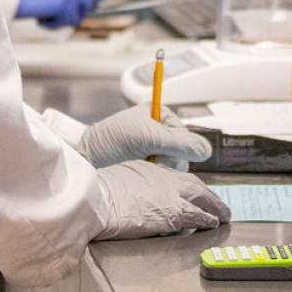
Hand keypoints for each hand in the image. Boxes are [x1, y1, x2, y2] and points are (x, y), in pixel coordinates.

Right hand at [14, 0, 101, 28]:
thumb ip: (58, 0)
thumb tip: (74, 13)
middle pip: (87, 1)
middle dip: (81, 12)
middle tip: (65, 18)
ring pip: (78, 14)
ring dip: (63, 20)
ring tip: (45, 16)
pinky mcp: (68, 1)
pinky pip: (68, 21)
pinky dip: (55, 24)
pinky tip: (41, 18)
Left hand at [77, 104, 212, 170]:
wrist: (85, 158)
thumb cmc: (111, 141)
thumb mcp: (148, 137)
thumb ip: (180, 142)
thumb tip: (207, 151)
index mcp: (158, 115)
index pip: (185, 134)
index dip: (178, 146)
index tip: (163, 151)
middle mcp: (157, 131)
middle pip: (182, 151)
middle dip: (169, 159)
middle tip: (153, 161)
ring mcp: (152, 150)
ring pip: (174, 165)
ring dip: (162, 170)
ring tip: (144, 167)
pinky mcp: (146, 166)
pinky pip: (163, 175)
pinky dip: (156, 177)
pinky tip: (143, 175)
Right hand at [94, 161, 229, 239]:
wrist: (96, 200)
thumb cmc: (98, 193)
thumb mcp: (116, 180)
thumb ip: (132, 186)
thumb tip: (136, 198)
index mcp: (147, 169)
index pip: (175, 177)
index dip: (187, 185)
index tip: (195, 191)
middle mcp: (163, 177)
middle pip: (193, 184)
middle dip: (208, 194)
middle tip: (218, 203)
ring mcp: (170, 194)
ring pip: (201, 198)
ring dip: (215, 207)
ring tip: (223, 215)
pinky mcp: (173, 212)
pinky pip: (197, 216)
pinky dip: (207, 219)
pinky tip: (213, 223)